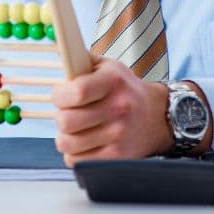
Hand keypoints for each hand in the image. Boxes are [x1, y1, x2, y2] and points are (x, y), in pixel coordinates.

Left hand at [51, 53, 173, 166]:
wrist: (157, 117)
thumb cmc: (124, 89)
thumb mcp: (108, 66)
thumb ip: (80, 59)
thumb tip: (56, 52)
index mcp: (113, 82)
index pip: (76, 92)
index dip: (59, 95)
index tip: (60, 95)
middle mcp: (118, 109)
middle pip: (66, 121)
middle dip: (61, 116)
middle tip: (69, 112)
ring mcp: (119, 135)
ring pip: (67, 144)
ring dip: (65, 137)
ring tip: (75, 129)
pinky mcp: (117, 157)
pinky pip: (77, 161)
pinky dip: (74, 153)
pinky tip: (83, 143)